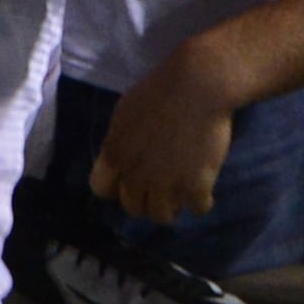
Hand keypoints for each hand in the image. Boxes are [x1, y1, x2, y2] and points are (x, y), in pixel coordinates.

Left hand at [89, 48, 238, 221]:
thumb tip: (118, 159)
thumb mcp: (125, 113)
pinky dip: (200, 201)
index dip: (114, 186)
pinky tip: (202, 189)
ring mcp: (167, 184)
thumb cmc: (159, 91)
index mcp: (115, 153)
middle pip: (133, 208)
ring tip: (179, 193)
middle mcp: (136, 175)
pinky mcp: (196, 187)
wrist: (196, 87)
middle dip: (143, 199)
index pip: (101, 188)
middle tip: (158, 188)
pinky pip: (196, 210)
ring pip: (162, 217)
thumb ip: (119, 141)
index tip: (126, 180)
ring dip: (170, 206)